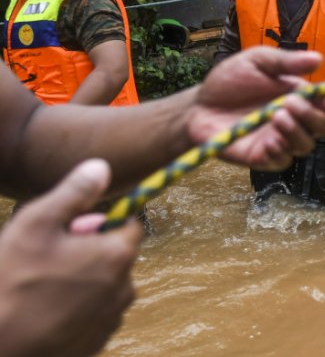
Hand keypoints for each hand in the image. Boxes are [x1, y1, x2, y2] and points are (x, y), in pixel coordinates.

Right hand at [0, 159, 142, 356]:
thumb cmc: (12, 281)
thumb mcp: (37, 223)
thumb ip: (75, 192)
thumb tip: (102, 166)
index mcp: (118, 255)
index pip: (129, 225)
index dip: (102, 222)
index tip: (73, 229)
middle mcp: (125, 288)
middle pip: (116, 256)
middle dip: (90, 251)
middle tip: (51, 259)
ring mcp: (112, 319)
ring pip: (105, 285)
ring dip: (84, 280)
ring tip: (44, 286)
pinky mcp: (98, 342)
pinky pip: (95, 313)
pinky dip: (78, 308)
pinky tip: (46, 309)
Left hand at [188, 47, 324, 170]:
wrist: (198, 106)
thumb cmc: (229, 82)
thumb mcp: (257, 61)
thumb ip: (286, 62)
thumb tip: (318, 58)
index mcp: (300, 96)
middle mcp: (295, 120)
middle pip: (322, 127)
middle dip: (312, 116)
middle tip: (289, 103)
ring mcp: (280, 140)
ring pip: (305, 145)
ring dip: (296, 132)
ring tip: (276, 116)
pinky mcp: (264, 157)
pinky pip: (282, 160)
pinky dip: (279, 151)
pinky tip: (267, 140)